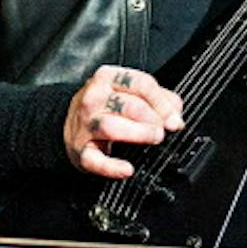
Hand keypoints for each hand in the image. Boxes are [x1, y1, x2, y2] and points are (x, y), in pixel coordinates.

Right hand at [62, 65, 183, 178]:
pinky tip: (127, 169)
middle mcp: (94, 97)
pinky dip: (111, 167)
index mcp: (108, 78)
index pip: (141, 84)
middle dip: (152, 119)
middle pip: (129, 105)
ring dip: (137, 133)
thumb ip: (157, 98)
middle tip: (163, 131)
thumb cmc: (106, 107)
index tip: (174, 120)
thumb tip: (175, 115)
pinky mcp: (80, 149)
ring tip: (154, 139)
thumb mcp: (129, 92)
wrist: (70, 123)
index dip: (162, 104)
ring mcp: (85, 123)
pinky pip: (95, 160)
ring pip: (111, 126)